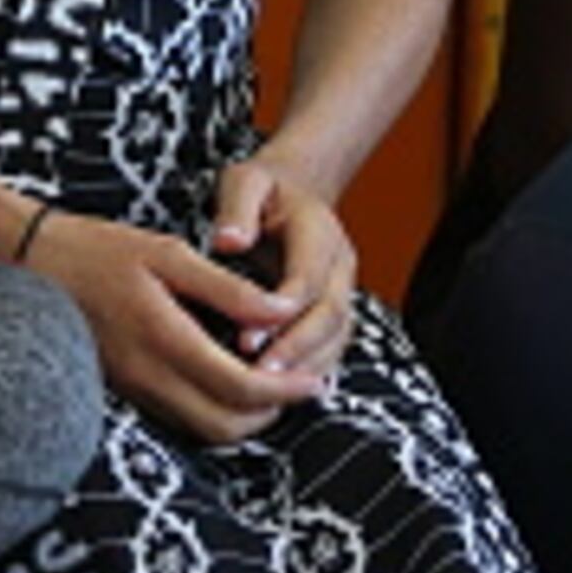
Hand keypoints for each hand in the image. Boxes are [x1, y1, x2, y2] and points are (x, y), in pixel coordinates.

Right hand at [19, 206, 319, 443]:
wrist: (27, 264)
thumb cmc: (99, 249)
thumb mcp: (168, 253)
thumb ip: (228, 288)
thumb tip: (283, 310)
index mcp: (161, 338)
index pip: (238, 388)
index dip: (285, 390)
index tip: (316, 378)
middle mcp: (146, 377)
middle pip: (226, 426)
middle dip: (271, 413)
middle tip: (301, 383)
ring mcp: (132, 391)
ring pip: (203, 431)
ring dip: (245, 417)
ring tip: (274, 382)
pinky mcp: (125, 393)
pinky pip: (181, 419)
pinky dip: (216, 411)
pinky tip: (233, 379)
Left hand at [210, 155, 359, 386]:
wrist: (293, 194)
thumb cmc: (262, 192)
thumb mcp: (245, 182)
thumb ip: (237, 208)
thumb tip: (228, 242)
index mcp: (320, 230)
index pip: (309, 278)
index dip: (282, 312)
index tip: (247, 337)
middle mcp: (340, 265)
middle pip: (330, 315)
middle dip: (296, 349)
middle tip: (257, 376)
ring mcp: (343, 291)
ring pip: (336, 338)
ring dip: (303, 367)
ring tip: (264, 390)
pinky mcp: (336, 313)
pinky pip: (331, 348)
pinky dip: (308, 371)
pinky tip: (278, 390)